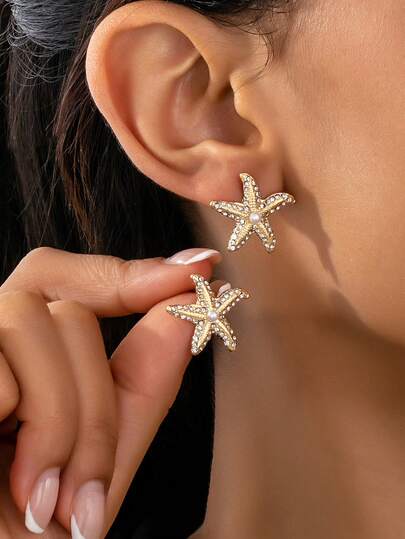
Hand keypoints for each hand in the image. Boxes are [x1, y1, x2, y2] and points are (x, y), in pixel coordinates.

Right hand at [0, 246, 219, 537]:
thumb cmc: (49, 523)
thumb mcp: (108, 448)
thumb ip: (146, 374)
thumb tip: (188, 305)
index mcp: (22, 357)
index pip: (66, 280)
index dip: (130, 275)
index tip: (196, 271)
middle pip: (67, 313)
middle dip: (99, 405)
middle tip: (91, 490)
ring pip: (36, 325)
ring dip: (64, 424)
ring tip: (53, 496)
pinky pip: (3, 374)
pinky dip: (35, 440)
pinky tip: (21, 491)